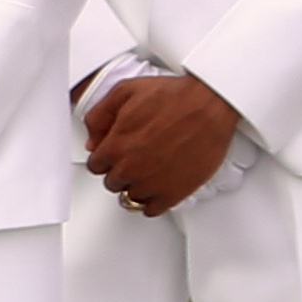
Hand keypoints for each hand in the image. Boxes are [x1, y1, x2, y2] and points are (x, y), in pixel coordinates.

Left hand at [82, 72, 243, 219]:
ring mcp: (151, 183)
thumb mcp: (125, 91)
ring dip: (136, 186)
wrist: (210, 105)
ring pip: (131, 197)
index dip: (105, 158)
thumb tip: (92, 139)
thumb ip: (100, 115)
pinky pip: (152, 210)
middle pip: (112, 183)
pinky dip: (152, 201)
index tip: (114, 154)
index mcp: (116, 146)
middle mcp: (130, 168)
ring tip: (149, 170)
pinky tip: (158, 187)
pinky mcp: (173, 193)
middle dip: (120, 170)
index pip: (95, 166)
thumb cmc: (174, 97)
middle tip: (135, 158)